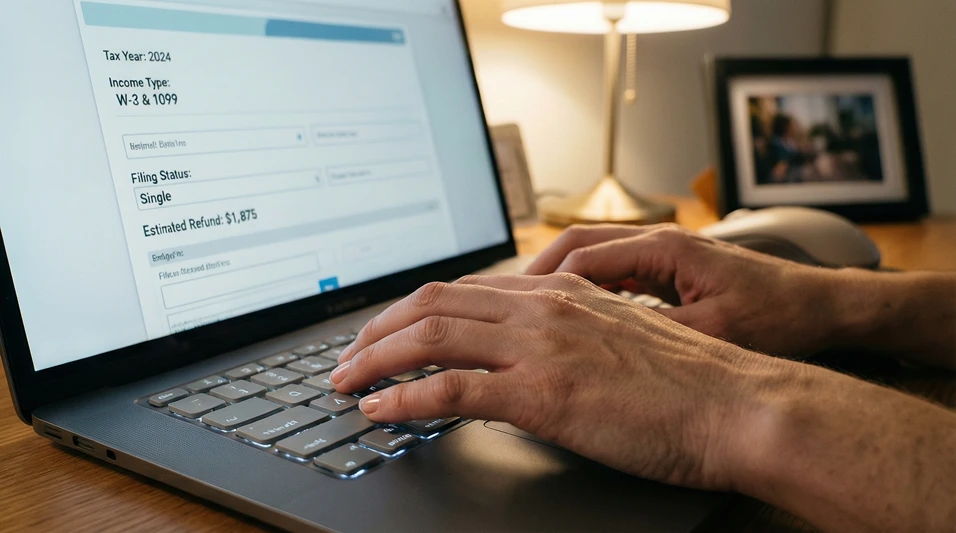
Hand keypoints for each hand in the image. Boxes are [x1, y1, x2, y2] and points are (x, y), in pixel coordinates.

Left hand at [331, 274, 786, 490]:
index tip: (388, 331)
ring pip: (432, 337)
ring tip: (347, 382)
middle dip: (379, 329)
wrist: (741, 405)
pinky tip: (380, 409)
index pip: (465, 290)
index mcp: (562, 293)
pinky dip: (404, 399)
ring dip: (376, 359)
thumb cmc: (693, 384)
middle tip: (349, 355)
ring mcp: (541, 347)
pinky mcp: (543, 393)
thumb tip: (530, 359)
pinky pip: (451, 388)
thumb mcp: (621, 342)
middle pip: (435, 303)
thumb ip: (569, 340)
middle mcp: (544, 308)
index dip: (414, 310)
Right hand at [526, 224, 842, 357]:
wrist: (822, 307)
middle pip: (578, 246)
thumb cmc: (779, 315)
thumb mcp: (715, 332)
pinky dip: (585, 292)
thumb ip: (657, 334)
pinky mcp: (670, 271)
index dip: (542, 282)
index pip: (583, 256)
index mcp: (666, 248)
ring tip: (527, 312)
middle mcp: (659, 243)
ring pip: (593, 259)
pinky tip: (571, 318)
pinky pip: (613, 275)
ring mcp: (664, 255)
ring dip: (558, 283)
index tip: (513, 305)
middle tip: (506, 302)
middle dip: (538, 273)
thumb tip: (604, 346)